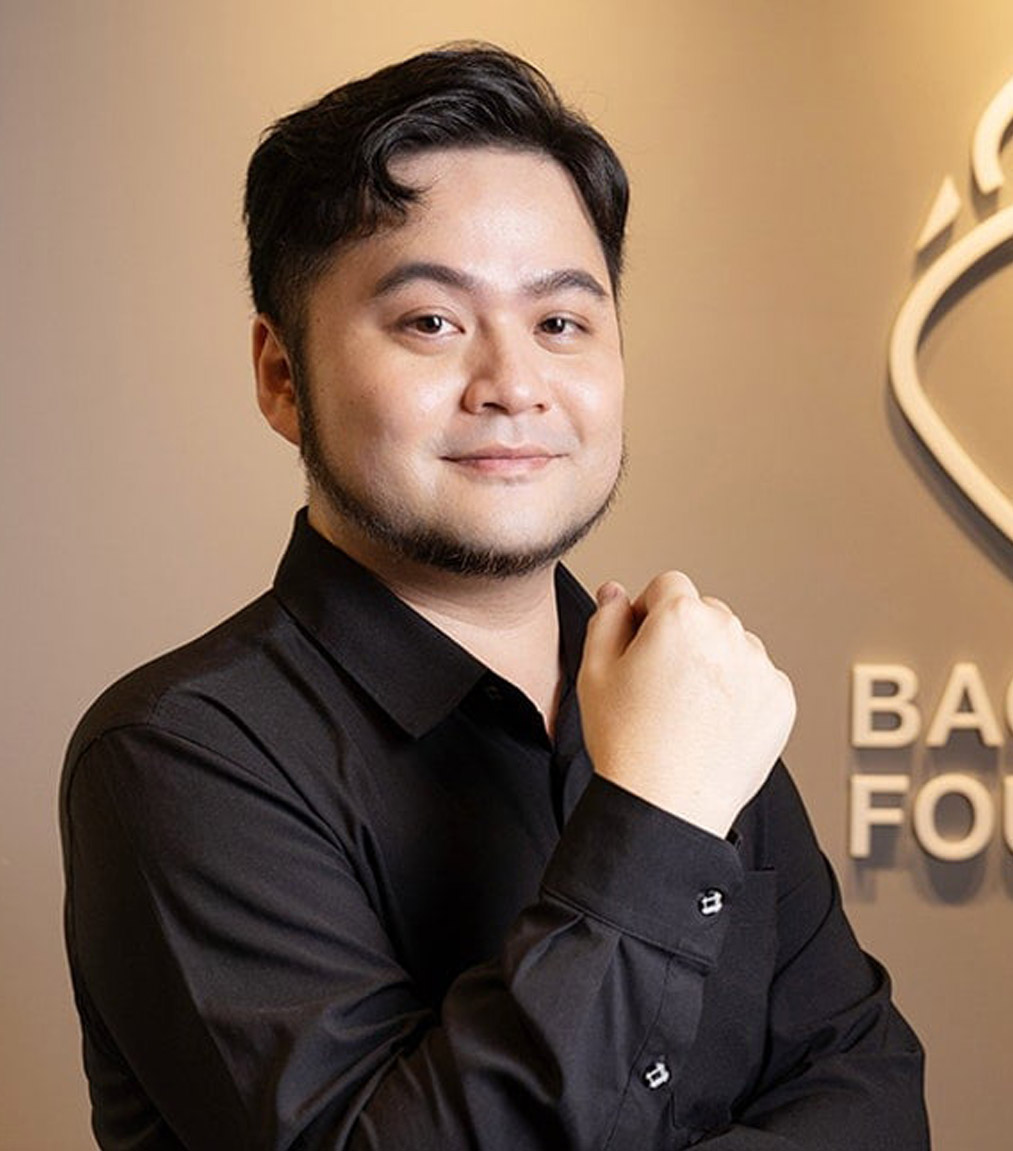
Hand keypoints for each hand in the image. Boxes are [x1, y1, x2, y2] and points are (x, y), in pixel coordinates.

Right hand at [577, 572, 795, 837]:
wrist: (666, 806)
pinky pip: (757, 678)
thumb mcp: (595, 672)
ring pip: (733, 644)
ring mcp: (760, 667)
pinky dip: (738, 693)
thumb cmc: (627, 742)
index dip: (647, 614)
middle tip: (659, 684)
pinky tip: (710, 723)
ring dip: (714, 661)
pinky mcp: (780, 700)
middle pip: (704, 611)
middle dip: (683, 635)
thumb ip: (606, 619)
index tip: (641, 649)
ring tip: (686, 709)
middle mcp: (728, 633)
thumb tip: (616, 591)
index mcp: (681, 617)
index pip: (667, 585)